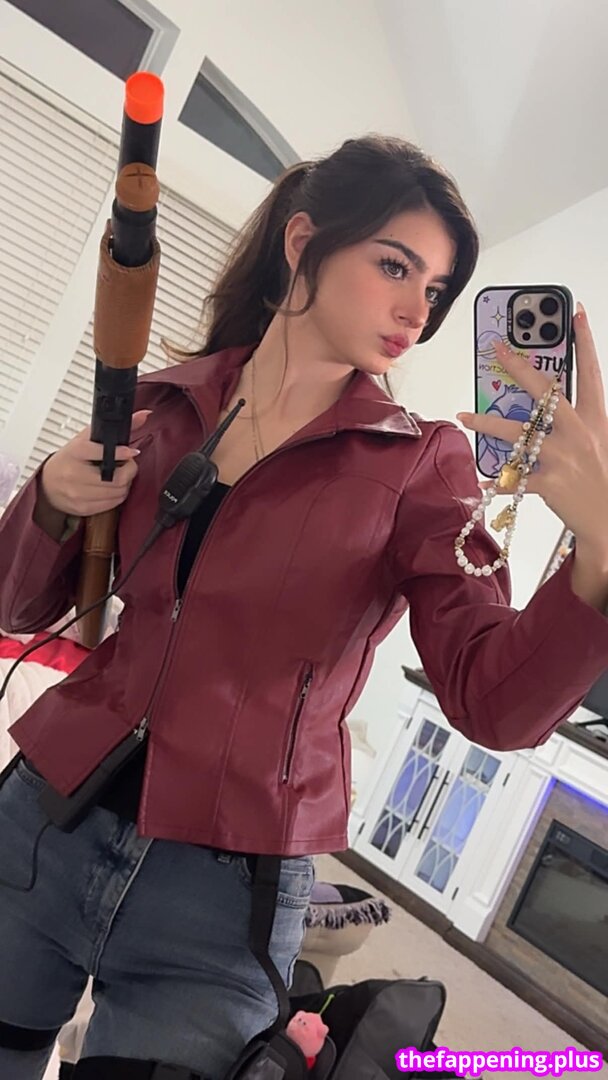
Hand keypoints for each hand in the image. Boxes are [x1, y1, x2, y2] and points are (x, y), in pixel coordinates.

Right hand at [40, 410, 151, 516]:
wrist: (46, 485)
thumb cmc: (68, 460)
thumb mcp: (86, 440)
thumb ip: (114, 429)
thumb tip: (144, 415)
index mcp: (75, 452)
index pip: (102, 452)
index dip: (121, 453)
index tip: (131, 452)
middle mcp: (74, 474)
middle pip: (116, 478)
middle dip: (129, 470)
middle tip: (127, 465)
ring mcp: (78, 493)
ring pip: (118, 492)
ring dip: (125, 484)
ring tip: (120, 476)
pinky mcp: (83, 508)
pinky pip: (112, 504)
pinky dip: (117, 496)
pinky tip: (112, 488)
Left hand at [456, 303, 607, 550]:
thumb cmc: (600, 477)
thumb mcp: (597, 440)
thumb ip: (574, 418)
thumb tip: (543, 399)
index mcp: (595, 418)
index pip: (590, 372)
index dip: (584, 341)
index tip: (576, 313)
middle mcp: (579, 432)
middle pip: (546, 391)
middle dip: (520, 367)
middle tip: (498, 349)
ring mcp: (564, 457)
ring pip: (518, 433)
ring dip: (487, 423)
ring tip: (464, 415)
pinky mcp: (550, 483)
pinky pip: (513, 479)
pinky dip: (495, 481)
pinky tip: (480, 480)